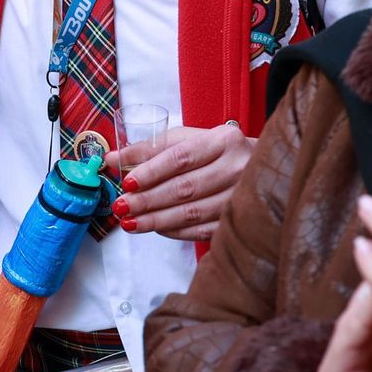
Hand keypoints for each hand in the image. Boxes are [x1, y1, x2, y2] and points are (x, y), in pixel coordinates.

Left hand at [103, 122, 252, 240]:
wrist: (258, 169)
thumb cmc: (216, 151)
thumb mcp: (188, 140)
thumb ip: (150, 148)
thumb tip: (113, 159)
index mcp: (224, 140)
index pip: (182, 157)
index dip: (152, 171)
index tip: (127, 182)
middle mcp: (237, 168)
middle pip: (185, 188)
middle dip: (148, 200)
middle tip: (122, 206)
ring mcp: (241, 197)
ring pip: (192, 213)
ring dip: (157, 220)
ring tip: (130, 222)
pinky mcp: (239, 220)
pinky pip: (201, 231)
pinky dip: (175, 231)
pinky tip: (156, 228)